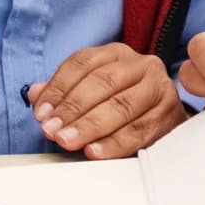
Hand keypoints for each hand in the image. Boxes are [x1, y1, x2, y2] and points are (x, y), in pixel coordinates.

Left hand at [28, 43, 185, 158]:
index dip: (58, 88)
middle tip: (52, 130)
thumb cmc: (124, 101)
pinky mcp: (170, 115)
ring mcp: (159, 89)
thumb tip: (34, 94)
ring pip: (121, 106)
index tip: (41, 112)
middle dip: (72, 109)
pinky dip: (114, 143)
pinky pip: (139, 131)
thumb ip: (64, 91)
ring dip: (89, 126)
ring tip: (67, 140)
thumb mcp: (92, 90)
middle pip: (103, 83)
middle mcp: (142, 65)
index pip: (83, 63)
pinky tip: (95, 151)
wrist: (164, 117)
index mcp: (118, 54)